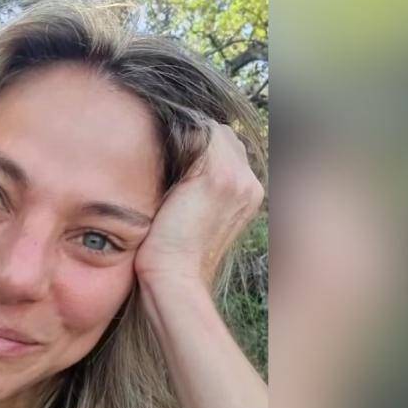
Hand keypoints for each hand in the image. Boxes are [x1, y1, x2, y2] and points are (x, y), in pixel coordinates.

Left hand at [135, 121, 263, 287]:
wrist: (174, 277)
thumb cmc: (173, 251)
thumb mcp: (194, 214)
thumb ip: (196, 187)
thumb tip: (178, 155)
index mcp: (249, 193)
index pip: (227, 146)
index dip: (199, 144)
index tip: (173, 149)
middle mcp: (250, 184)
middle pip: (221, 135)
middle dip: (194, 137)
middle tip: (164, 149)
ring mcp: (238, 179)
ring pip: (210, 131)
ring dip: (184, 136)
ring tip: (158, 150)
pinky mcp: (218, 177)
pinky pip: (200, 135)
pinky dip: (177, 138)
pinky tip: (156, 153)